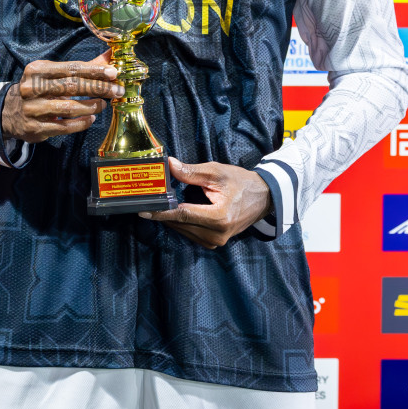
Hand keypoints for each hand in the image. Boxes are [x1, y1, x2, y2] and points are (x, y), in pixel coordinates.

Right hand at [0, 52, 121, 143]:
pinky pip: (63, 126)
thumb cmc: (38, 89)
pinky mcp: (34, 128)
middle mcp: (31, 88)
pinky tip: (91, 119)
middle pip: (71, 86)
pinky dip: (80, 123)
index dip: (94, 70)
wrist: (8, 113)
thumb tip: (110, 55)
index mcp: (37, 70)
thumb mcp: (54, 74)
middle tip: (117, 90)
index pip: (70, 68)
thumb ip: (83, 67)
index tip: (113, 72)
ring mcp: (32, 109)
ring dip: (90, 106)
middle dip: (98, 88)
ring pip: (68, 108)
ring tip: (103, 104)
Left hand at [141, 157, 272, 248]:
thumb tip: (169, 165)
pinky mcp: (215, 242)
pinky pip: (191, 234)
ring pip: (184, 231)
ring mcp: (216, 241)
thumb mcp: (216, 173)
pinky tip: (175, 212)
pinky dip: (181, 223)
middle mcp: (217, 234)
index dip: (161, 212)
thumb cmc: (241, 182)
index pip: (183, 215)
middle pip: (181, 224)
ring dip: (171, 219)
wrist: (263, 197)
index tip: (143, 210)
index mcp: (219, 217)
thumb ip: (191, 172)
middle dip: (163, 213)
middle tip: (147, 201)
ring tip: (159, 205)